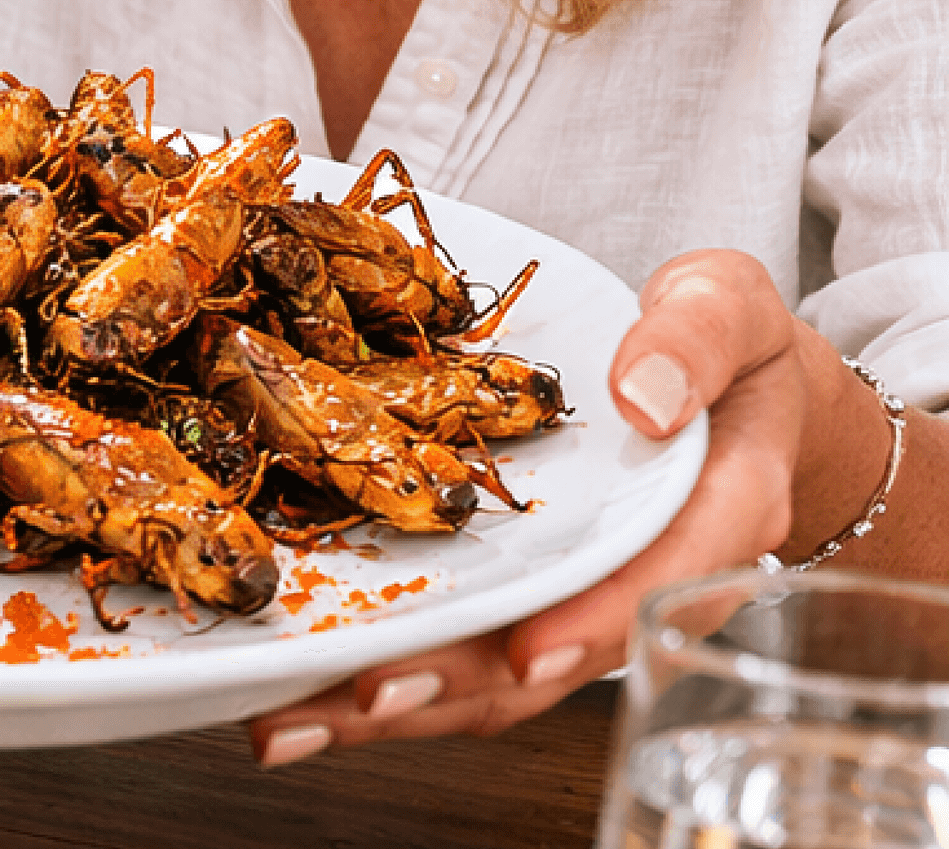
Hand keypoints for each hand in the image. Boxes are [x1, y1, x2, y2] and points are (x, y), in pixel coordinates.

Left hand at [242, 249, 859, 764]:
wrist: (732, 389)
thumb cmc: (726, 348)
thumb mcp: (726, 307)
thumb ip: (693, 337)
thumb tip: (643, 397)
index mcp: (713, 514)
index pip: (655, 584)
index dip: (588, 627)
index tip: (526, 656)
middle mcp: (647, 581)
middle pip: (554, 658)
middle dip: (456, 686)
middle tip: (360, 697)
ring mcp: (582, 600)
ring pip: (497, 676)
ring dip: (400, 704)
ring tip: (296, 722)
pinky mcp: (529, 599)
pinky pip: (465, 649)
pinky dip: (387, 675)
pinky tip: (300, 695)